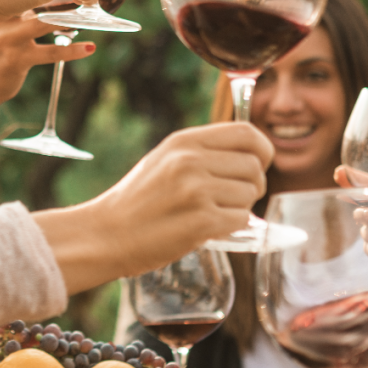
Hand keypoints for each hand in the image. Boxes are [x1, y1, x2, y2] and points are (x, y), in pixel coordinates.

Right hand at [0, 15, 93, 113]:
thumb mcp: (7, 22)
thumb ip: (27, 8)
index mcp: (1, 3)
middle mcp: (2, 17)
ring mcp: (7, 38)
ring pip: (45, 23)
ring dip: (72, 20)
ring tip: (94, 18)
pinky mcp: (16, 60)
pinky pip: (50, 53)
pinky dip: (72, 50)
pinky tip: (89, 47)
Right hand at [39, 122, 274, 290]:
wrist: (104, 235)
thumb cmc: (137, 201)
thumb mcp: (165, 160)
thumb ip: (203, 152)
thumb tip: (252, 154)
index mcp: (184, 141)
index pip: (247, 133)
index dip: (262, 150)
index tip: (259, 164)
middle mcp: (191, 161)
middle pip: (254, 167)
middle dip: (252, 185)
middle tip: (230, 199)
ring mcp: (196, 191)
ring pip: (250, 195)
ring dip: (240, 209)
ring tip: (211, 213)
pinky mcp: (201, 222)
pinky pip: (242, 220)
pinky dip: (232, 228)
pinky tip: (208, 228)